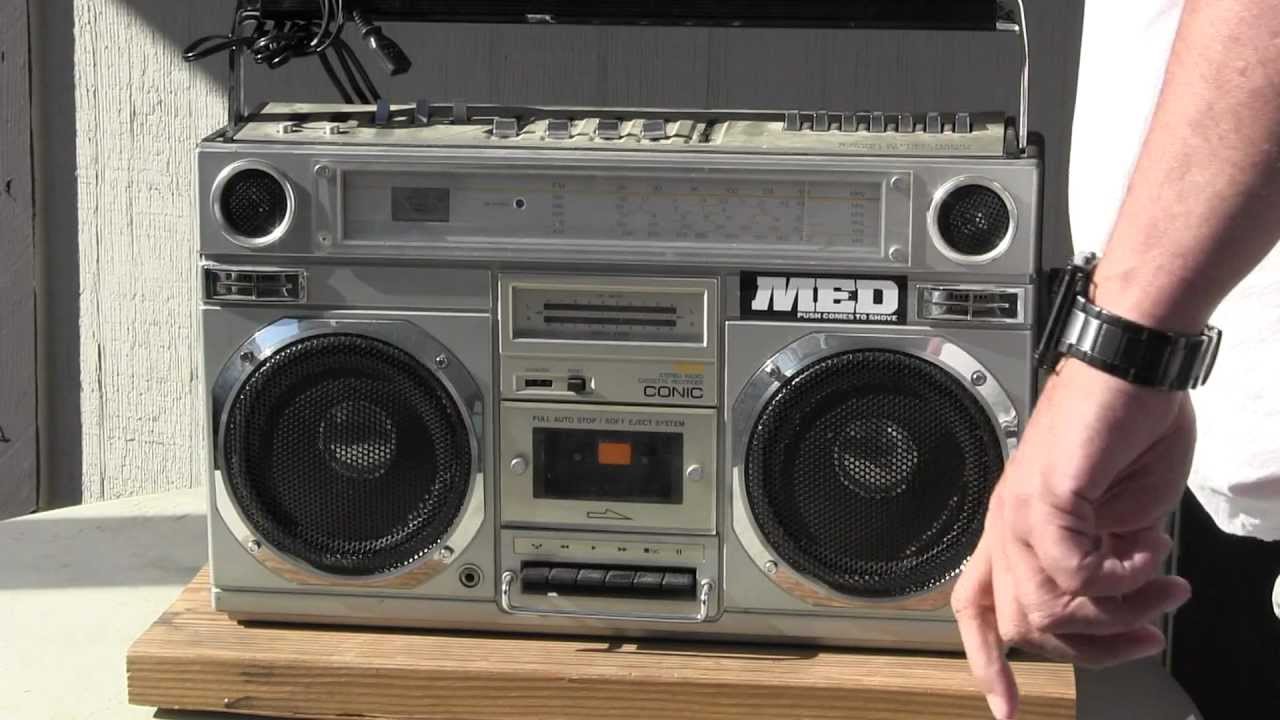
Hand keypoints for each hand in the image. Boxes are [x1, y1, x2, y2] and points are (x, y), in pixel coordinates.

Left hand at [951, 358, 1196, 718]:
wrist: (1134, 368)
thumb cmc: (1128, 431)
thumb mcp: (1115, 521)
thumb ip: (1100, 566)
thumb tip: (1111, 610)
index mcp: (1013, 530)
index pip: (975, 607)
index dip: (985, 662)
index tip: (1006, 709)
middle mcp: (1005, 524)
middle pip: (1023, 623)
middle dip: (1096, 645)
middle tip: (1151, 626)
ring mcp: (1019, 510)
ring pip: (1052, 607)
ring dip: (1122, 610)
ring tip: (1162, 582)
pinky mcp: (1045, 496)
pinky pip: (1077, 572)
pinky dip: (1125, 573)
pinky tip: (1150, 547)